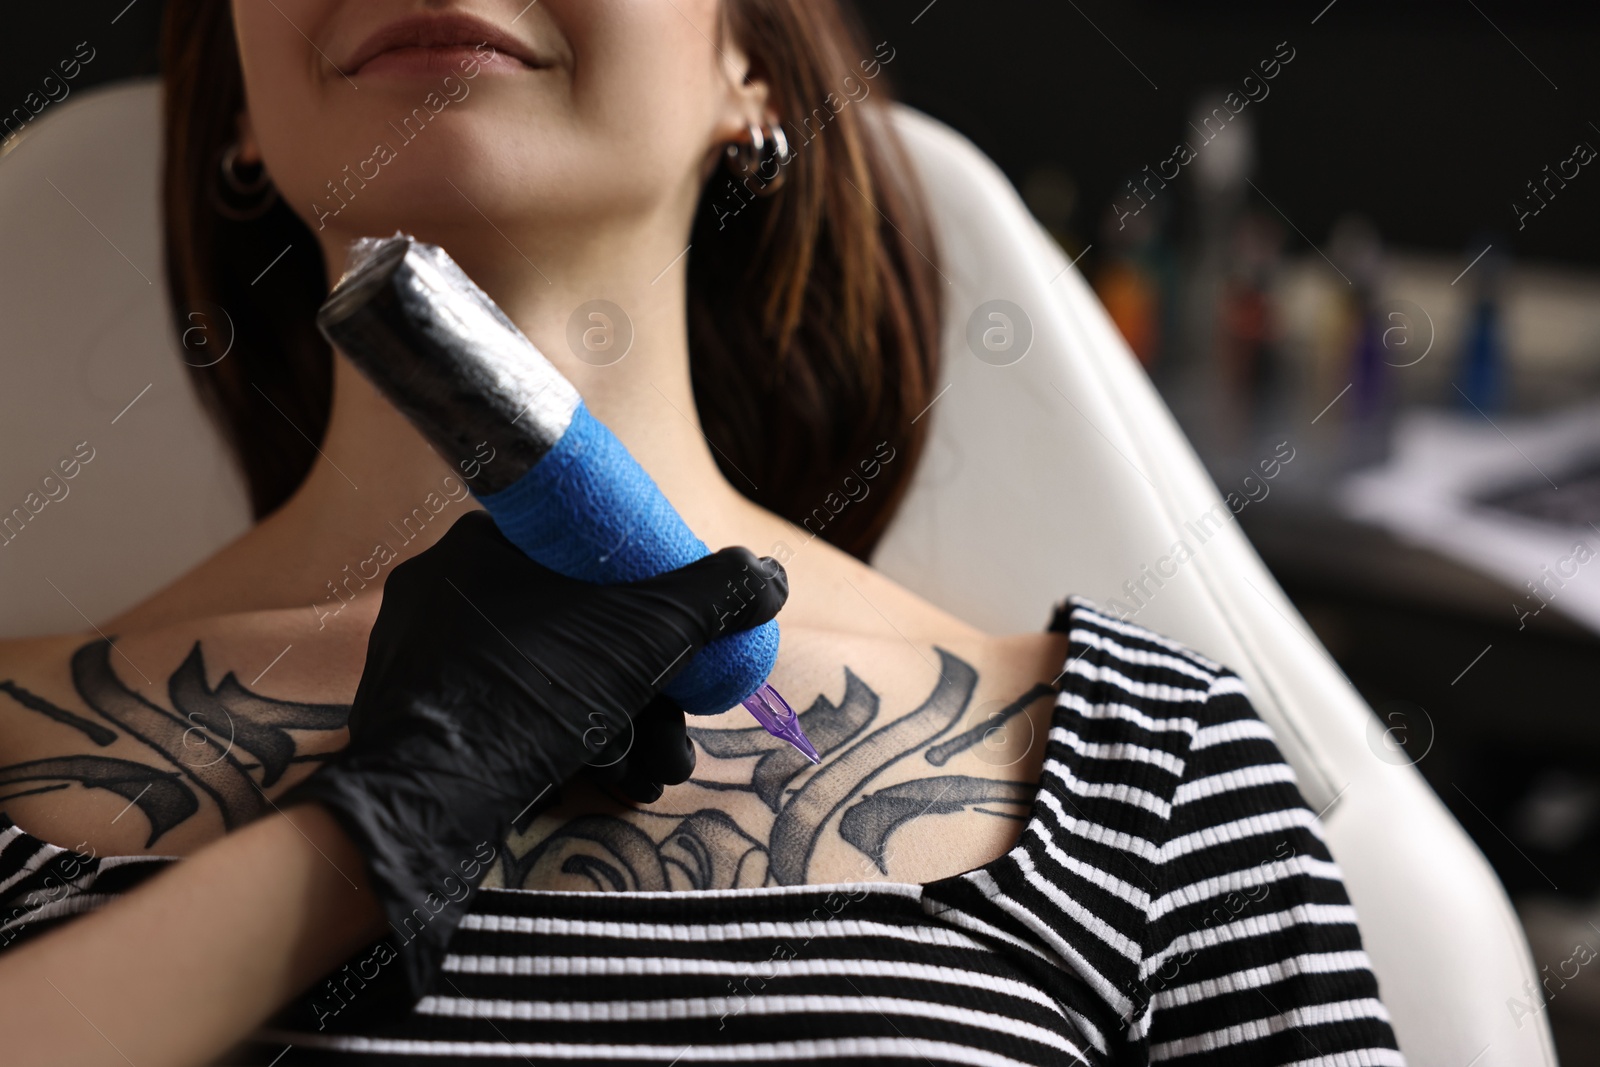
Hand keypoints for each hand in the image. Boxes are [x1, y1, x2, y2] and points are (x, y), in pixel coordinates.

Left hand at [282, 510, 785, 1005]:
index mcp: (486, 541)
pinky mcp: (416, 716)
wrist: (426, 804)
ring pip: (548, 677)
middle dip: (645, 684)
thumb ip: (714, 598)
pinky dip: (564, 742)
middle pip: (577, 624)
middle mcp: (447, 589)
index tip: (683, 641)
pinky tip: (610, 777)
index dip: (649, 596)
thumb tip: (770, 576)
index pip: (588, 553)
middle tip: (681, 725)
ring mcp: (424, 655)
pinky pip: (510, 713)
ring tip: (658, 769)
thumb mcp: (646, 636)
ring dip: (618, 723)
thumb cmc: (532, 695)